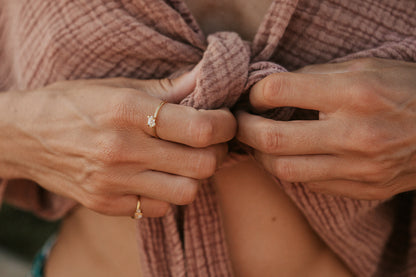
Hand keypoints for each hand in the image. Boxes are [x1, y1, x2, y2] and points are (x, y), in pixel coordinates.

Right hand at [0, 69, 235, 215]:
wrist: (23, 136)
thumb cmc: (73, 103)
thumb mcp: (117, 86)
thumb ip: (168, 87)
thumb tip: (207, 79)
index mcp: (127, 112)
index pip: (200, 128)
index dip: (224, 125)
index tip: (224, 120)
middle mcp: (122, 150)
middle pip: (202, 165)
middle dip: (216, 151)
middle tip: (210, 140)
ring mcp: (114, 183)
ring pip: (187, 193)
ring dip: (196, 176)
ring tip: (186, 160)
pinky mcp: (107, 205)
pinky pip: (159, 209)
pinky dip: (168, 194)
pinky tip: (158, 176)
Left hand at [237, 58, 415, 199]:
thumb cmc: (407, 90)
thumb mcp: (366, 67)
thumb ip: (317, 76)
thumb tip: (275, 89)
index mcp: (354, 94)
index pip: (279, 91)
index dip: (256, 93)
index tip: (254, 96)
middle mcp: (354, 134)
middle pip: (272, 138)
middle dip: (244, 129)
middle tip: (240, 122)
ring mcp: (359, 168)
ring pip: (284, 170)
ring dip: (261, 155)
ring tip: (259, 142)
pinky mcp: (363, 189)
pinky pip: (310, 185)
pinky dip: (291, 169)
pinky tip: (290, 157)